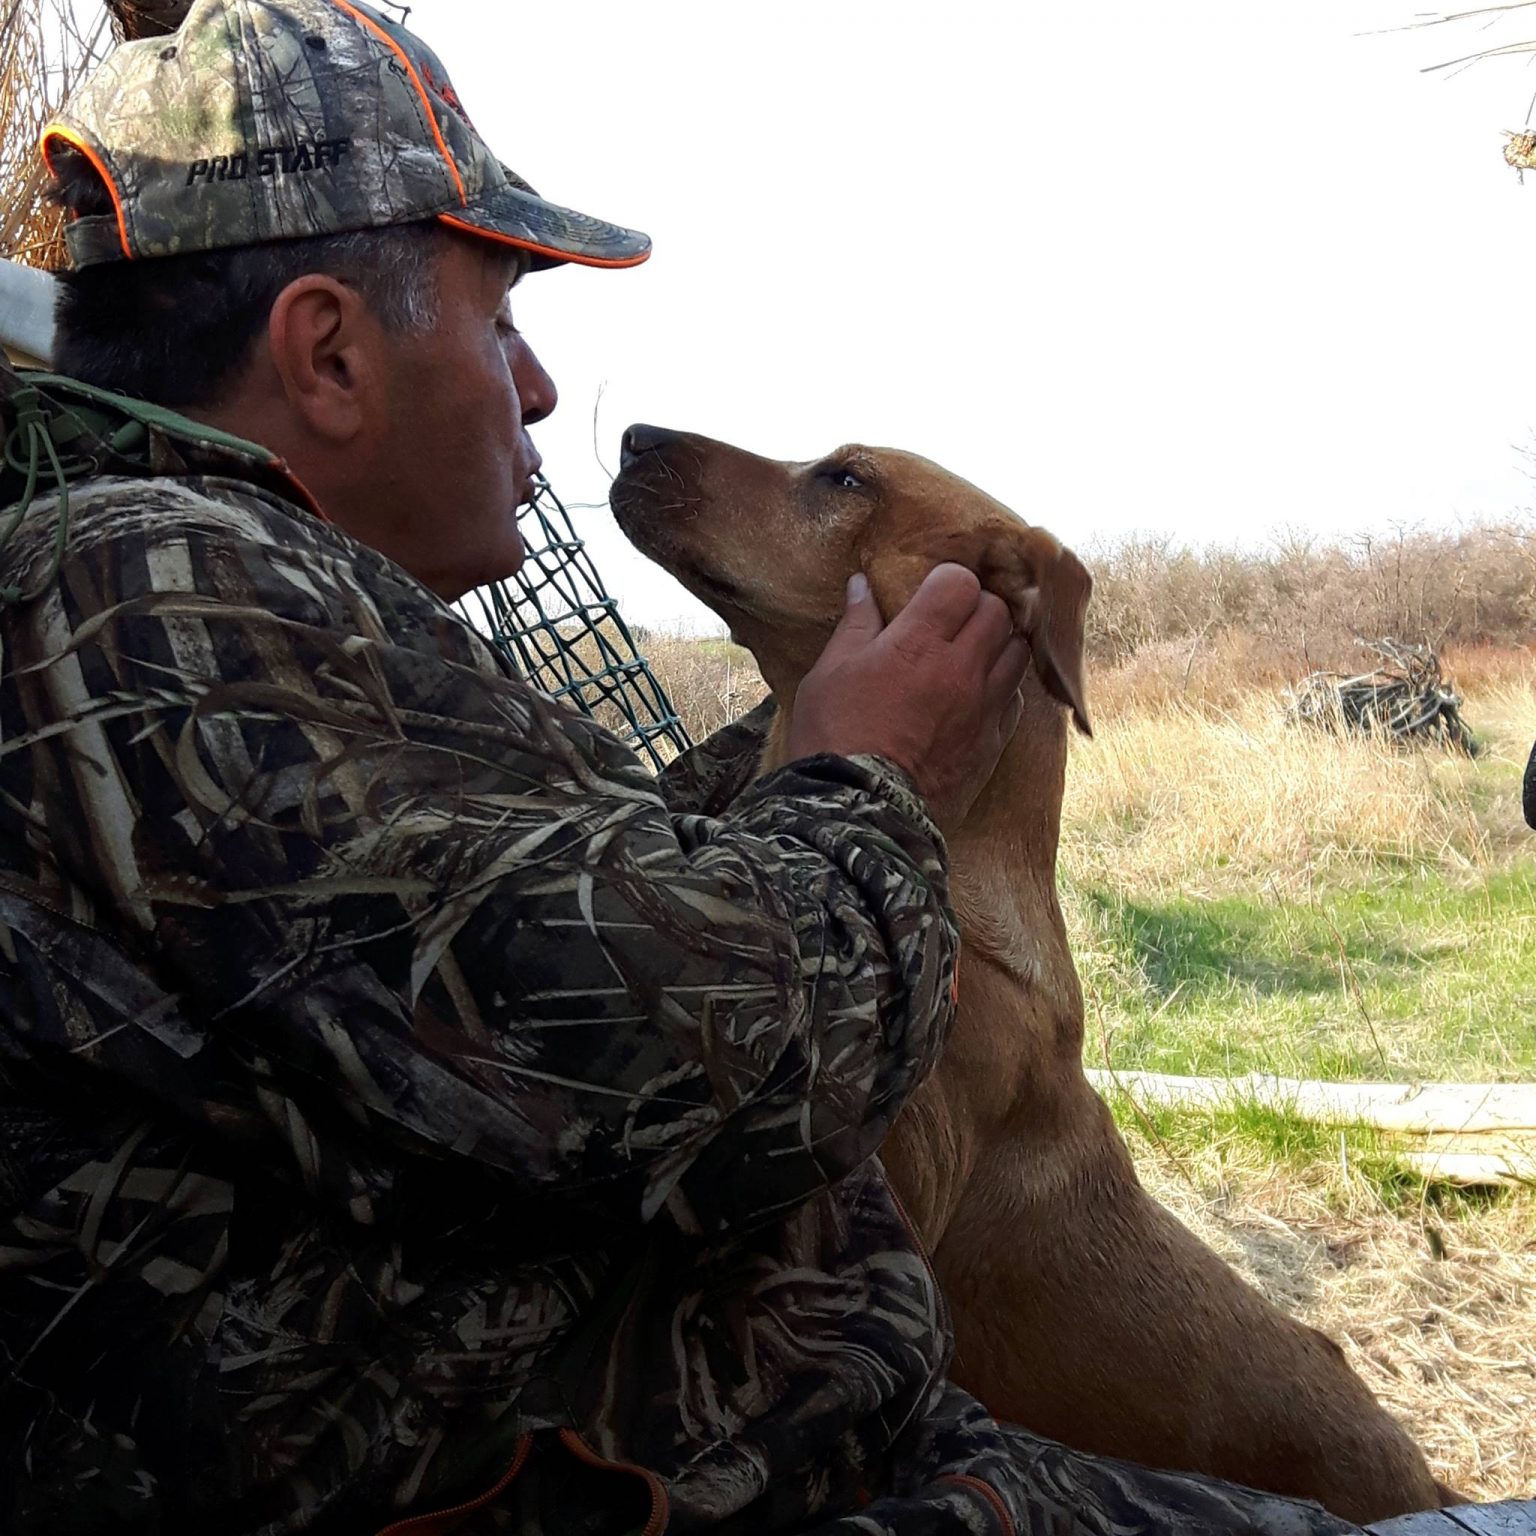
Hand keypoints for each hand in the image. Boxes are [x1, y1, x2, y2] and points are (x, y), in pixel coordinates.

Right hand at [786, 564, 1030, 828]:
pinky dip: (1003, 689)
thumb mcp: (828, 674)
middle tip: (951, 623)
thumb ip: (854, 625)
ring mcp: (983, 708)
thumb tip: (861, 585)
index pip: (960, 583)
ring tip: (971, 656)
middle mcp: (960, 669)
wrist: (858, 813)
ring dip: (998, 646)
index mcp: (916, 644)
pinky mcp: (993, 744)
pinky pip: (1017, 700)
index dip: (947, 582)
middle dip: (977, 609)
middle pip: (998, 612)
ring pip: (1018, 653)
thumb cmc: (833, 738)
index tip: (930, 594)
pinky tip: (977, 697)